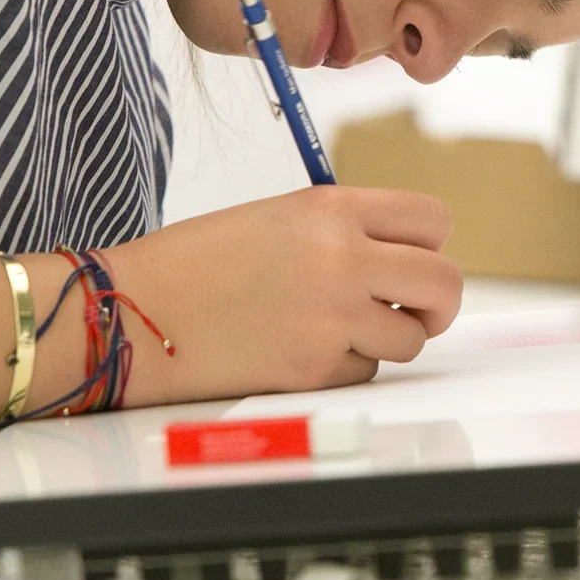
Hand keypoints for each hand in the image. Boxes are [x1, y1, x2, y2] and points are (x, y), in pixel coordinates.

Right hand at [103, 187, 459, 405]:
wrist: (135, 308)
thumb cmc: (198, 261)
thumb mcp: (280, 217)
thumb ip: (344, 230)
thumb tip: (402, 262)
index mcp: (332, 208)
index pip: (432, 219)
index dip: (432, 245)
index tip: (416, 261)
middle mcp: (343, 258)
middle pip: (444, 283)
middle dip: (437, 304)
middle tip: (415, 311)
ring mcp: (332, 316)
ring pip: (411, 338)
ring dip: (387, 339)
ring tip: (337, 328)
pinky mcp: (315, 369)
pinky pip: (364, 372)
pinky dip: (343, 367)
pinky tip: (298, 349)